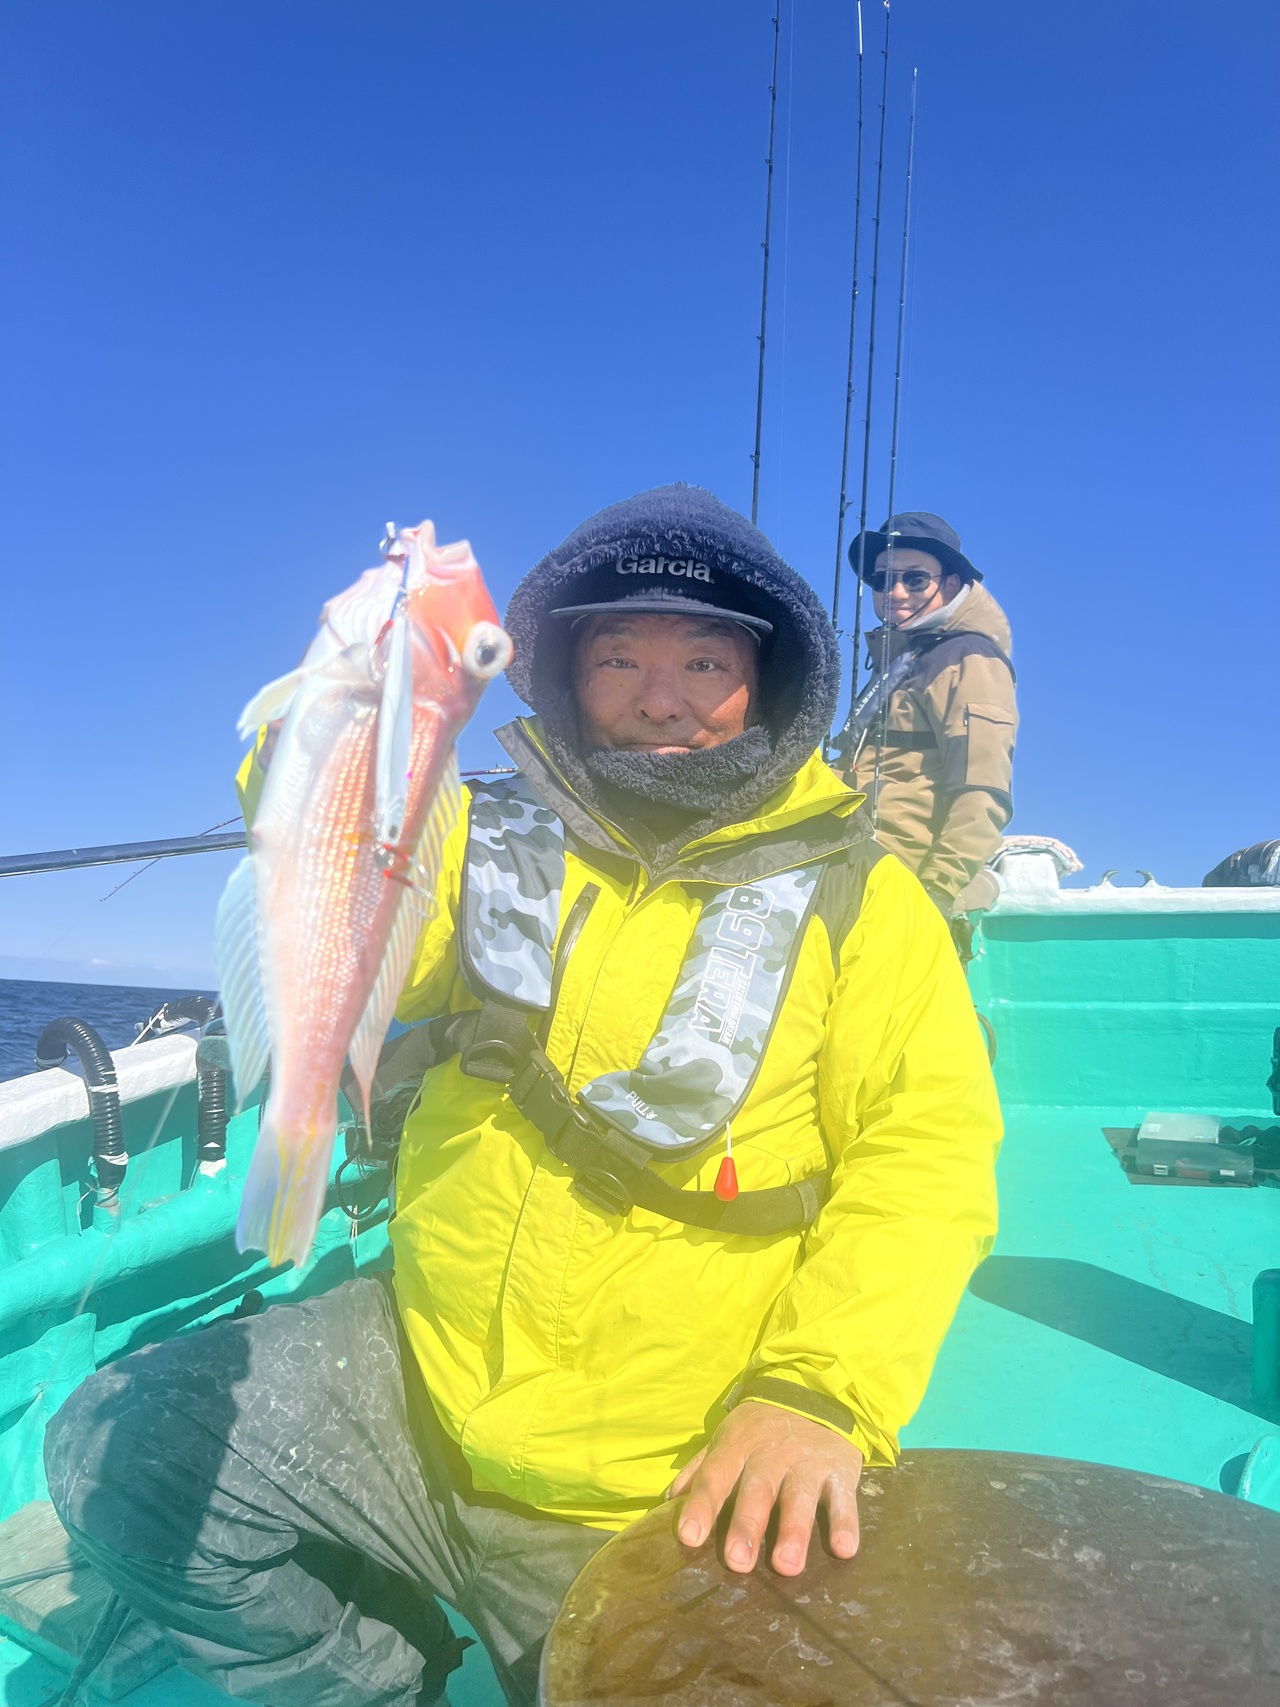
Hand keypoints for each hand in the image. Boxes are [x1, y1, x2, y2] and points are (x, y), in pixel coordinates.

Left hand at [667, 1400, 861, 1576]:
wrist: (815, 1391)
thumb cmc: (761, 1428)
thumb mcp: (728, 1438)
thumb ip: (700, 1469)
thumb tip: (667, 1501)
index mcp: (737, 1446)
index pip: (715, 1476)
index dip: (702, 1506)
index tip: (689, 1538)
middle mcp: (771, 1455)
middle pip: (757, 1490)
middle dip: (747, 1525)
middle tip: (737, 1561)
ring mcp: (807, 1463)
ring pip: (799, 1497)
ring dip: (793, 1530)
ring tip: (786, 1565)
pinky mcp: (841, 1471)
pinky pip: (844, 1498)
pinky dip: (846, 1523)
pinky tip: (844, 1550)